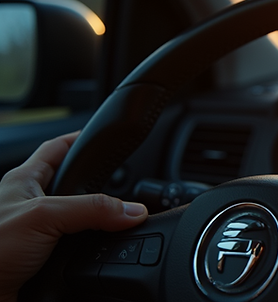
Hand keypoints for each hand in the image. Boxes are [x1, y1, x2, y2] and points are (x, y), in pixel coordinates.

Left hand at [0, 131, 147, 301]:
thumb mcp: (43, 217)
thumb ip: (91, 209)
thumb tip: (132, 210)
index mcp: (23, 181)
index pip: (58, 148)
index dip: (81, 139)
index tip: (106, 138)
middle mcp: (30, 206)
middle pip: (73, 186)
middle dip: (98, 188)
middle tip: (122, 189)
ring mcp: (37, 235)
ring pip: (79, 221)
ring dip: (97, 225)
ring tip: (115, 224)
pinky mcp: (44, 261)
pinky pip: (78, 251)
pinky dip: (92, 253)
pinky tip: (100, 255)